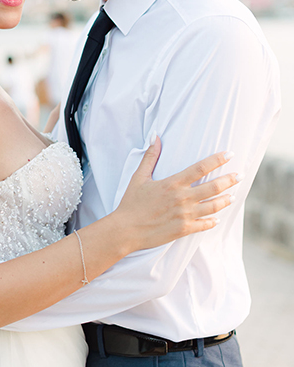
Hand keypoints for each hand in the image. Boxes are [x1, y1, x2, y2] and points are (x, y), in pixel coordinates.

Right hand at [113, 136, 238, 252]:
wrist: (126, 230)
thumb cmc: (131, 202)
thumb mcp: (139, 177)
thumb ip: (150, 157)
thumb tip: (156, 137)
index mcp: (173, 183)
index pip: (201, 168)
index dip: (217, 160)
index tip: (229, 154)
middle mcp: (182, 198)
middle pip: (214, 187)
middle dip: (230, 180)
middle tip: (240, 175)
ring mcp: (185, 215)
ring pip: (213, 206)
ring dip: (225, 200)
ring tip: (232, 196)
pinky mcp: (183, 229)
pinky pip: (204, 225)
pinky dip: (213, 221)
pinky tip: (216, 218)